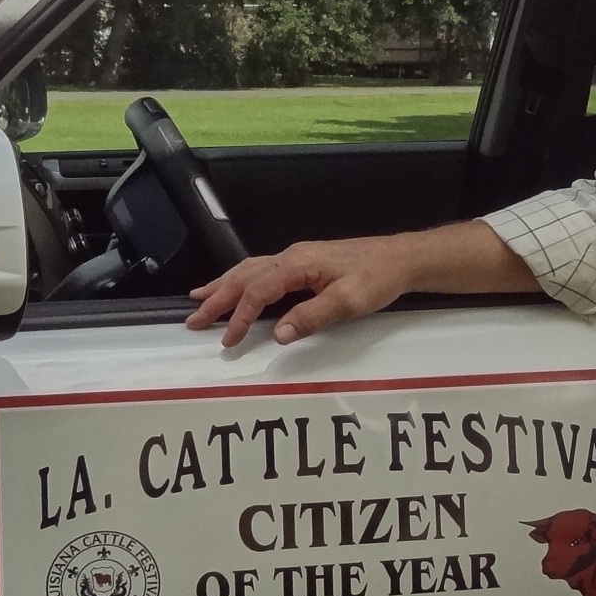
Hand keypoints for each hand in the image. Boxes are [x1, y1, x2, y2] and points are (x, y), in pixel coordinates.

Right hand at [185, 222, 535, 347]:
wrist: (401, 260)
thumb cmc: (378, 277)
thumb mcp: (349, 301)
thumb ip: (313, 316)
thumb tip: (280, 334)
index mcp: (299, 263)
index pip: (259, 290)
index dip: (241, 315)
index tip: (227, 338)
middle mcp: (292, 257)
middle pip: (245, 276)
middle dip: (218, 297)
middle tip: (195, 319)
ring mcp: (297, 258)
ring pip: (250, 270)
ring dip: (224, 286)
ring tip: (199, 299)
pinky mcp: (304, 264)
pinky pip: (262, 270)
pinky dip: (242, 280)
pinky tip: (236, 286)